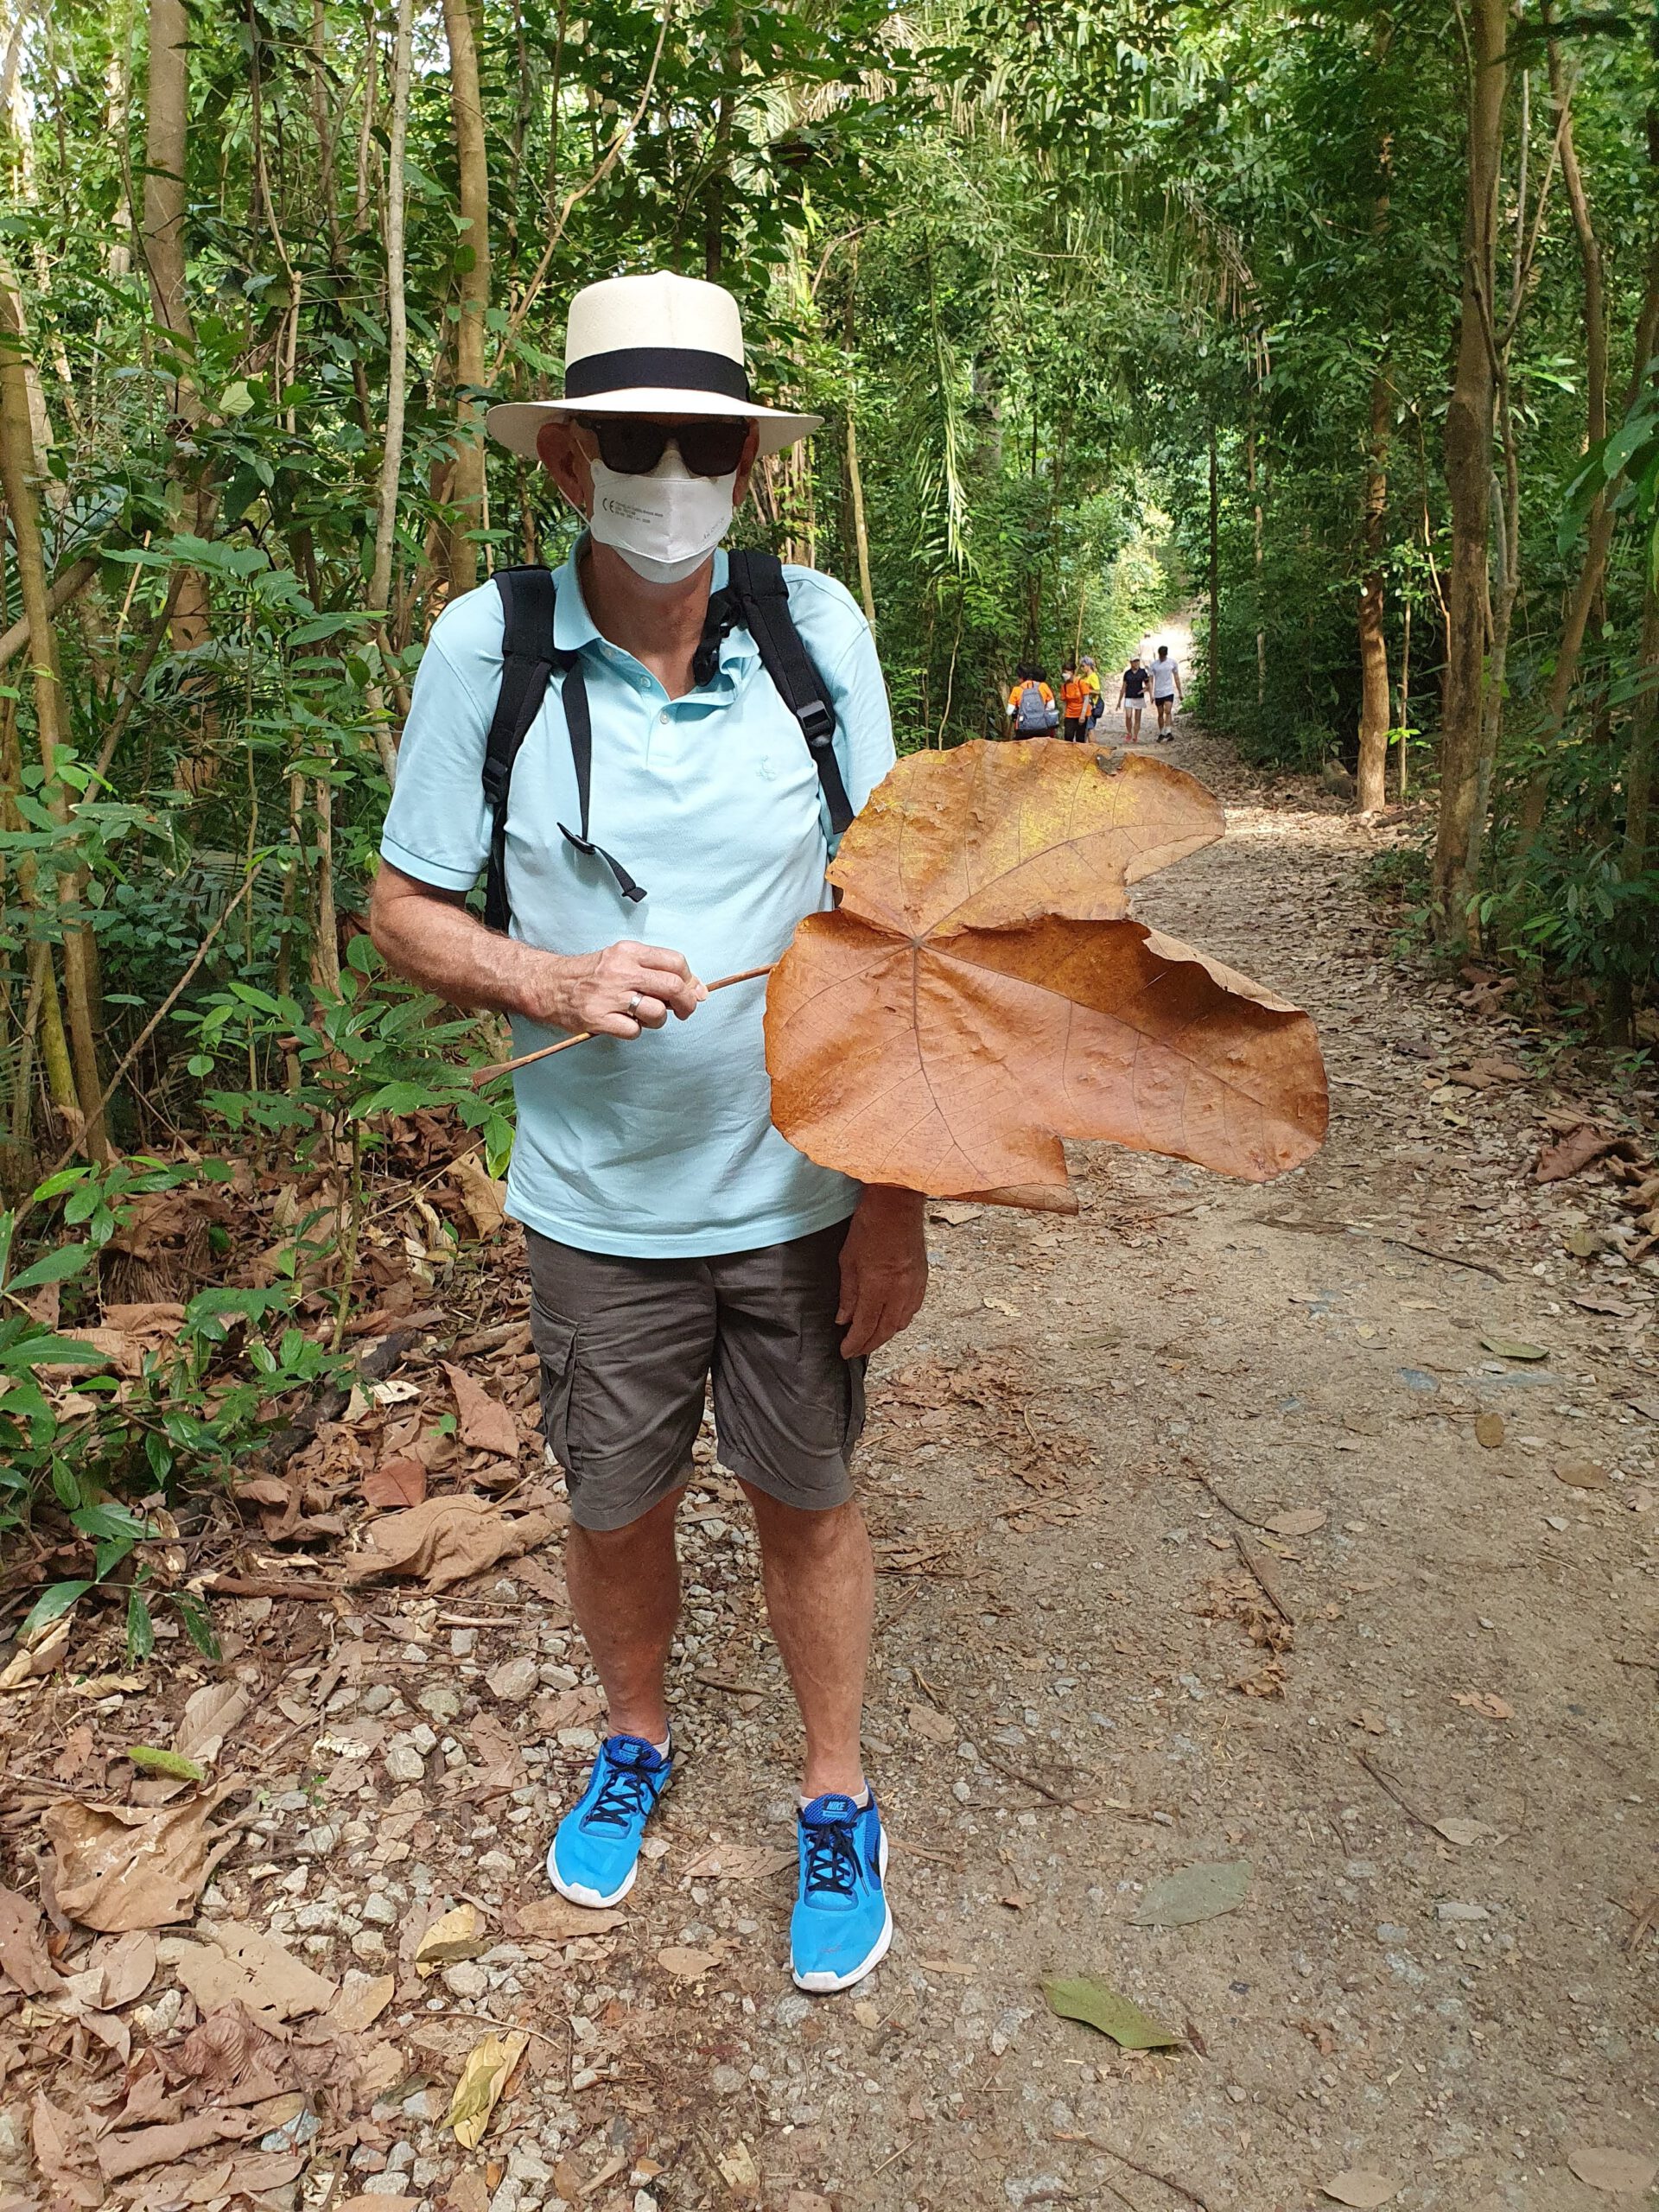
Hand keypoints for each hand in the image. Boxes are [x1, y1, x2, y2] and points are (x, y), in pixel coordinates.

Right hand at [524, 939, 705, 1036]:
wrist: (548, 984)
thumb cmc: (590, 974)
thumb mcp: (621, 960)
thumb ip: (655, 970)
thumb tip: (696, 989)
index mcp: (629, 952)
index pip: (675, 962)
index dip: (690, 980)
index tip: (692, 991)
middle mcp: (621, 971)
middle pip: (672, 987)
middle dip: (687, 1004)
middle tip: (684, 1012)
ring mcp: (609, 996)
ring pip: (657, 1012)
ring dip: (659, 1020)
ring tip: (645, 1017)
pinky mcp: (598, 1018)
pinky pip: (634, 1031)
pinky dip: (635, 1032)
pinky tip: (623, 1023)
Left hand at [837, 1186, 927, 1358]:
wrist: (897, 1203)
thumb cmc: (870, 1225)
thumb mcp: (848, 1259)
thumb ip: (848, 1293)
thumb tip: (844, 1318)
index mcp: (878, 1285)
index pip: (866, 1326)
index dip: (855, 1342)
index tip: (845, 1351)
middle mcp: (900, 1290)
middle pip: (886, 1330)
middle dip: (870, 1344)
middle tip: (856, 1351)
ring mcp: (914, 1285)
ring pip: (902, 1322)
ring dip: (886, 1334)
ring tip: (871, 1338)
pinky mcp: (922, 1278)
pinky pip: (913, 1309)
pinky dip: (900, 1320)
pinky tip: (891, 1320)